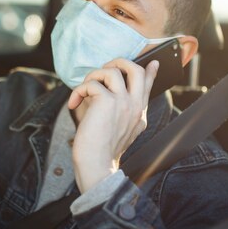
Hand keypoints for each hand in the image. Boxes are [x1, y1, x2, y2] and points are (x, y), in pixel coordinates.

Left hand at [68, 58, 158, 192]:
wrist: (97, 166)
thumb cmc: (102, 151)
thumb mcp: (118, 130)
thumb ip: (119, 111)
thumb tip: (105, 91)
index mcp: (139, 113)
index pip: (148, 86)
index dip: (150, 72)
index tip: (153, 63)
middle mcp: (135, 106)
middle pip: (136, 70)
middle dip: (118, 62)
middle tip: (104, 69)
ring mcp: (124, 102)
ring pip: (112, 71)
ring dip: (93, 76)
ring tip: (84, 90)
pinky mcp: (108, 102)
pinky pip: (92, 84)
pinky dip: (79, 91)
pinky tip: (74, 103)